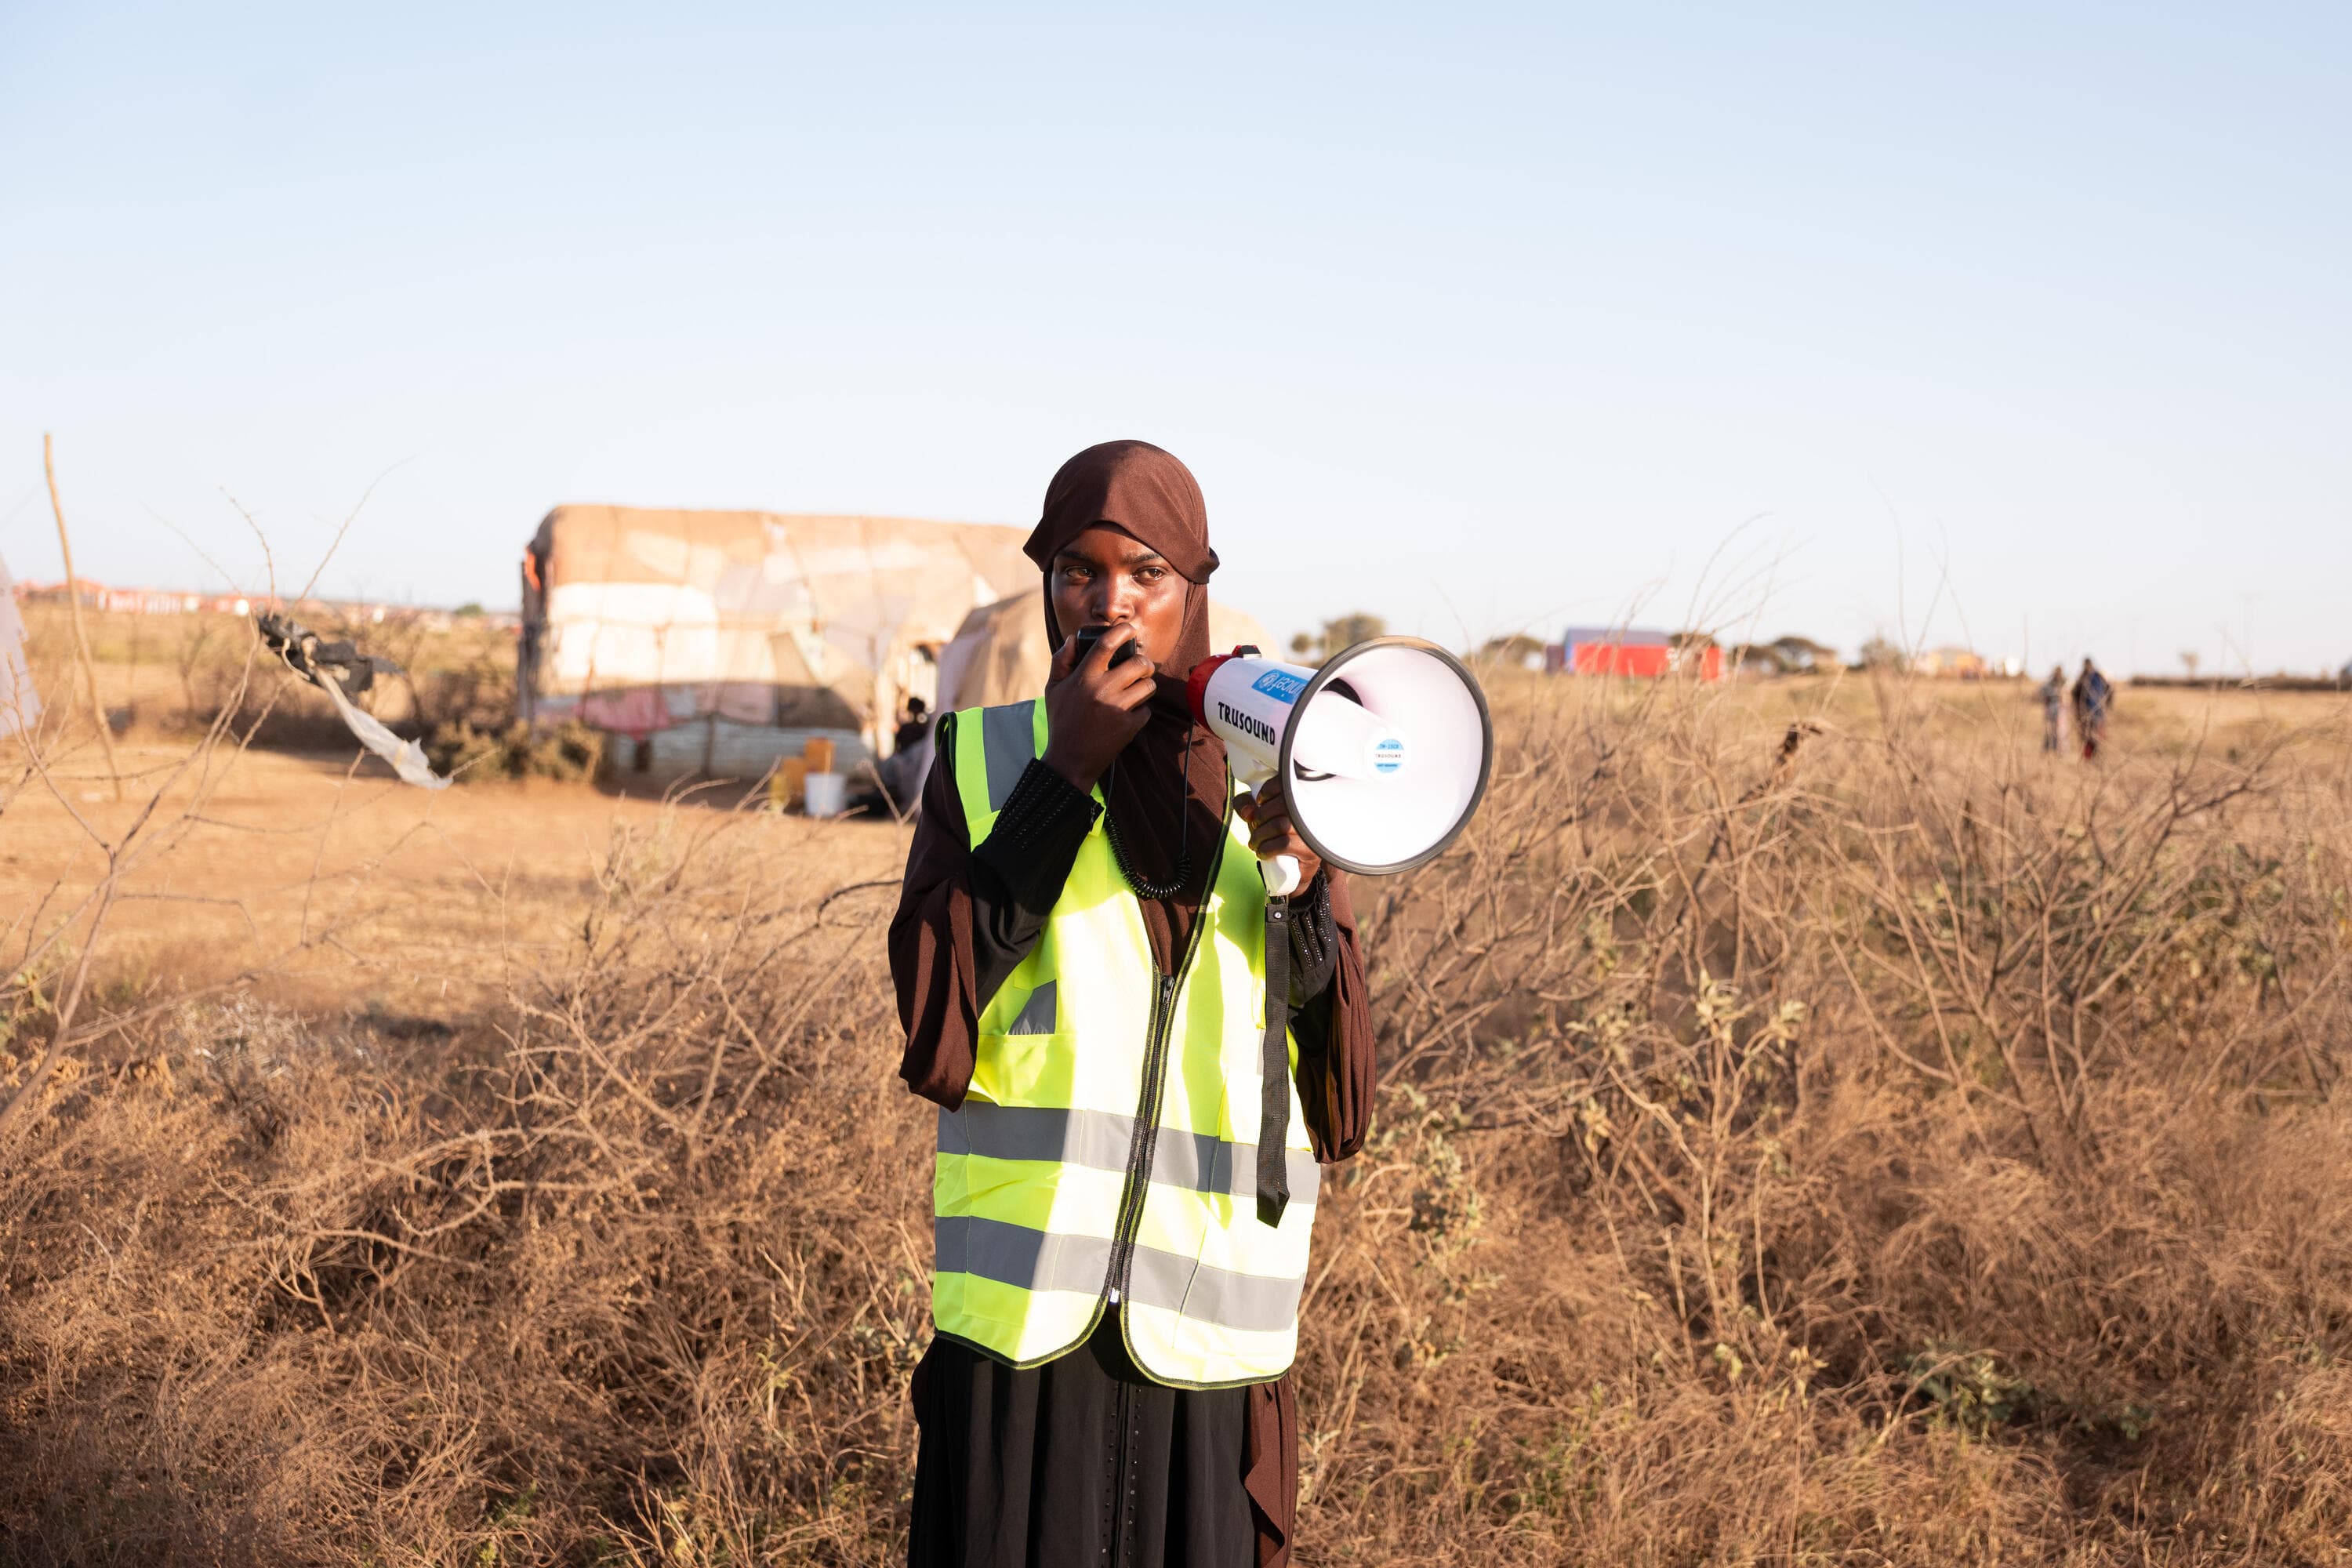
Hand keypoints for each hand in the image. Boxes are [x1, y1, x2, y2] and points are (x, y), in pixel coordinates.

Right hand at [1039, 623, 1155, 791]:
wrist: (1070, 760)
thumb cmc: (1061, 721)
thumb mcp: (1053, 689)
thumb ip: (1061, 660)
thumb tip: (1073, 638)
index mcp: (1083, 678)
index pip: (1105, 645)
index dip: (1121, 631)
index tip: (1129, 628)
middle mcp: (1101, 690)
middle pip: (1138, 663)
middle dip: (1144, 663)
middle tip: (1140, 668)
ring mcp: (1117, 708)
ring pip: (1148, 686)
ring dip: (1145, 686)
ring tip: (1136, 690)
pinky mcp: (1129, 726)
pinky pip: (1147, 710)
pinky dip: (1141, 711)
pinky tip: (1129, 714)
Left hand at [1235, 774, 1322, 889]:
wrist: (1294, 867)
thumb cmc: (1277, 833)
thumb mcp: (1258, 814)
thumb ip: (1245, 804)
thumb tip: (1248, 813)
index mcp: (1300, 796)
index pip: (1283, 783)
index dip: (1265, 792)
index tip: (1260, 803)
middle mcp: (1310, 810)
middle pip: (1279, 806)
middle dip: (1258, 819)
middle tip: (1255, 828)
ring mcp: (1311, 830)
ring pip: (1279, 825)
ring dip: (1259, 836)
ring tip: (1255, 843)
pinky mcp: (1311, 849)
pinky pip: (1284, 843)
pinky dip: (1266, 848)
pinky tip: (1262, 852)